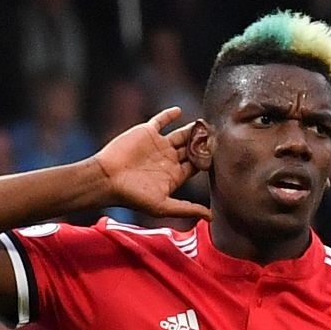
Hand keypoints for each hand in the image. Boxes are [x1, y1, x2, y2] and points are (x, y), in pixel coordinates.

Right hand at [92, 107, 211, 219]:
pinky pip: (161, 120)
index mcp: (174, 176)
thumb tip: (211, 218)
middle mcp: (168, 159)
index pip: (196, 165)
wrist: (107, 178)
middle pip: (191, 148)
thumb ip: (187, 208)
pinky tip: (180, 111)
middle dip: (203, 143)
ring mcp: (158, 145)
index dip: (207, 159)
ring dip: (192, 129)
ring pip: (181, 134)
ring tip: (205, 123)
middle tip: (218, 134)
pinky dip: (170, 115)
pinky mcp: (147, 132)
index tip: (222, 153)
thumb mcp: (163, 206)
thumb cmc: (133, 196)